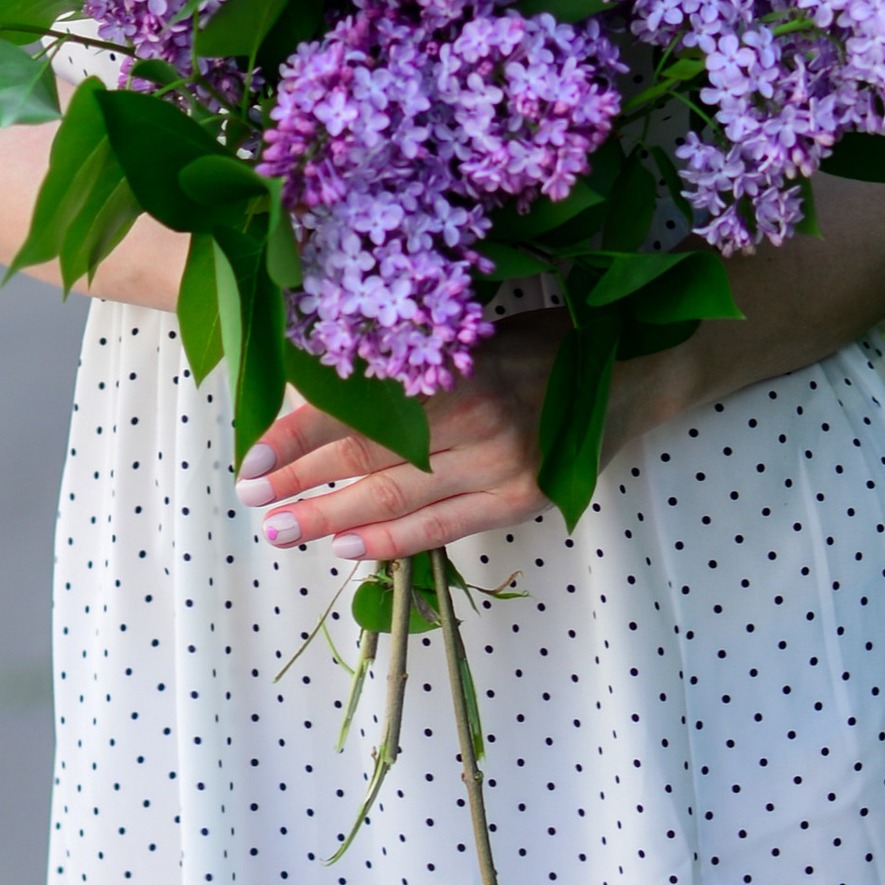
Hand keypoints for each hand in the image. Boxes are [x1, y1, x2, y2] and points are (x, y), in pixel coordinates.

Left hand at [238, 312, 577, 563]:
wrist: (632, 373)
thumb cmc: (543, 344)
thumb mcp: (471, 338)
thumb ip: (410, 368)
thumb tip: (323, 391)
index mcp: (457, 368)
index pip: (360, 408)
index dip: (299, 436)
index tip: (254, 458)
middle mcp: (477, 420)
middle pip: (368, 457)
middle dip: (301, 481)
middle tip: (252, 498)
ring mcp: (501, 467)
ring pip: (396, 498)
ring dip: (329, 517)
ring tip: (282, 529)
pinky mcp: (521, 502)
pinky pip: (441, 529)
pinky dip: (389, 540)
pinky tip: (345, 546)